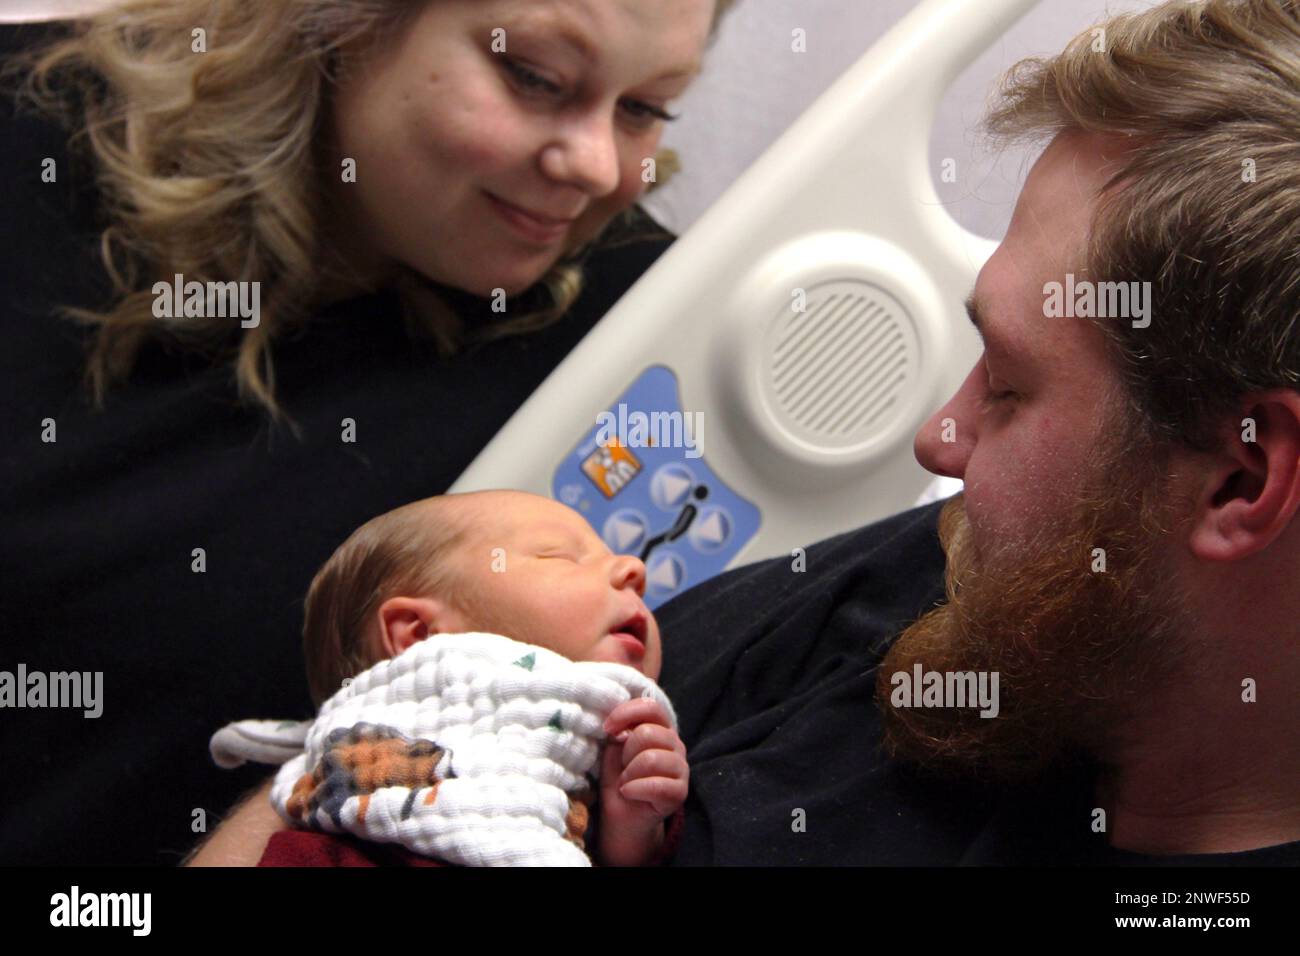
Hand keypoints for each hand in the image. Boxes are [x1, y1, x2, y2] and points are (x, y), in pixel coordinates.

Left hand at [596, 698, 688, 865]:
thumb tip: (621, 728)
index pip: (651, 707)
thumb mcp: (613, 749)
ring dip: (629, 773)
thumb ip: (620, 731)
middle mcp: (676, 744)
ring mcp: (681, 768)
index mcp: (661, 728)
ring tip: (625, 782)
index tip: (607, 728)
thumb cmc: (619, 777)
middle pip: (648, 733)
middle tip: (623, 766)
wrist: (623, 815)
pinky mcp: (680, 792)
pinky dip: (634, 789)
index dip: (626, 713)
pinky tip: (629, 792)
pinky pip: (656, 785)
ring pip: (651, 758)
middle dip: (626, 751)